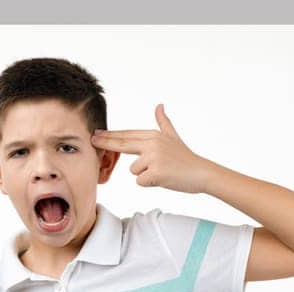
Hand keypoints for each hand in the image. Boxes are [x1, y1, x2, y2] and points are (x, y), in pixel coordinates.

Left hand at [90, 105, 212, 193]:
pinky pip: (140, 181)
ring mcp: (154, 157)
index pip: (128, 135)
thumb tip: (159, 105)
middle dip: (106, 143)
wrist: (201, 172)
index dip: (110, 135)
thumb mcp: (173, 136)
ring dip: (144, 174)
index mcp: (154, 135)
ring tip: (161, 171)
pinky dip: (150, 183)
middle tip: (91, 140)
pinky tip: (163, 178)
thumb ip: (163, 122)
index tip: (95, 134)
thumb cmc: (185, 158)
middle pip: (123, 145)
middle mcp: (153, 143)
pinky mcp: (156, 172)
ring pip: (133, 170)